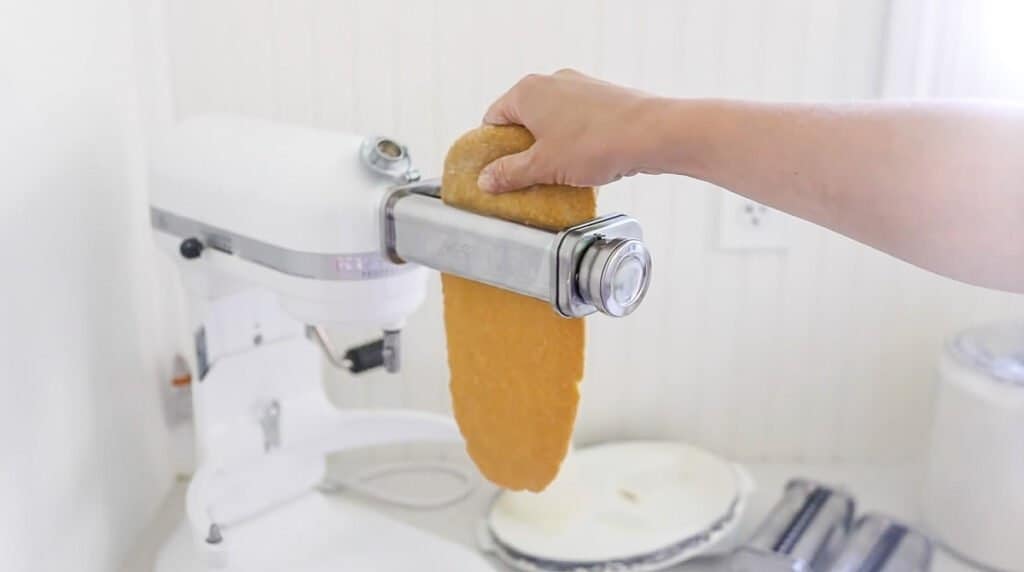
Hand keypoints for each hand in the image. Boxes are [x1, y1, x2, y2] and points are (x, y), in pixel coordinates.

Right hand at [478, 69, 662, 192]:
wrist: (651, 134)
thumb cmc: (596, 142)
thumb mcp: (542, 166)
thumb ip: (510, 173)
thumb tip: (487, 179)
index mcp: (528, 91)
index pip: (494, 119)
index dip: (491, 148)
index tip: (495, 171)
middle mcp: (552, 82)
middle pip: (523, 120)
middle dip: (522, 151)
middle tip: (525, 179)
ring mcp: (580, 88)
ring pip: (552, 122)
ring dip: (549, 149)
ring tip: (555, 177)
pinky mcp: (602, 99)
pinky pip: (576, 123)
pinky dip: (572, 144)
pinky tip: (581, 167)